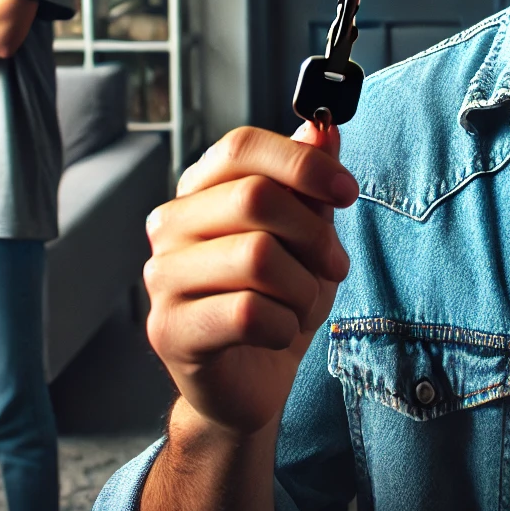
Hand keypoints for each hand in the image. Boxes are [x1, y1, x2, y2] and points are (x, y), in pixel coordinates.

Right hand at [143, 121, 357, 439]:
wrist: (251, 384)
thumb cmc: (276, 302)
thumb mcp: (306, 237)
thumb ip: (308, 182)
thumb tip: (322, 126)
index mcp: (199, 192)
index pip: (241, 146)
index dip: (302, 162)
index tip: (347, 191)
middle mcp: (170, 226)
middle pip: (255, 197)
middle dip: (314, 234)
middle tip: (334, 266)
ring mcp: (162, 278)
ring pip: (257, 257)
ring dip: (302, 288)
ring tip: (300, 307)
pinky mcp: (168, 330)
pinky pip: (249, 313)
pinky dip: (284, 326)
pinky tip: (276, 335)